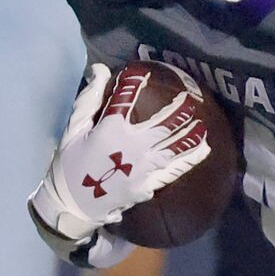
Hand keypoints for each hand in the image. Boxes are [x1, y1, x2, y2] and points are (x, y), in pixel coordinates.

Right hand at [29, 63, 212, 248]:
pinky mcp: (149, 184)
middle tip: (189, 100)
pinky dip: (190, 158)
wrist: (75, 204)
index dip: (134, 83)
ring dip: (189, 134)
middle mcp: (132, 146)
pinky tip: (204, 148)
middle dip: (177, 111)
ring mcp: (143, 167)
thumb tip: (100, 70)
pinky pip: (173, 169)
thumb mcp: (73, 129)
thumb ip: (89, 99)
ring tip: (202, 123)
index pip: (126, 98)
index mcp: (110, 129)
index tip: (142, 73)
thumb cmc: (70, 164)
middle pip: (161, 125)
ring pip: (173, 147)